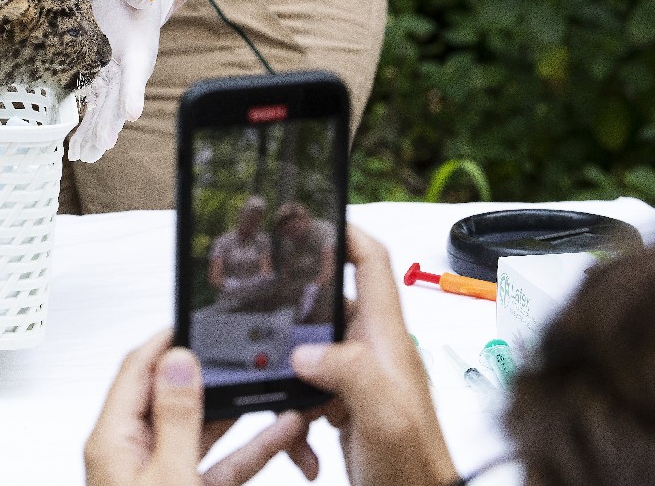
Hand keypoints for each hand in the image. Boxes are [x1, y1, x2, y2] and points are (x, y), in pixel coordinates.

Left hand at [67, 0, 175, 162]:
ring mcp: (115, 74)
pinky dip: (87, 123)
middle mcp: (129, 67)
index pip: (136, 72)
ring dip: (96, 131)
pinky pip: (94, 102)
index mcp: (139, 47)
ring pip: (106, 108)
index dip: (133, 93)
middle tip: (102, 145)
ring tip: (86, 155)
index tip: (132, 115)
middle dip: (111, 122)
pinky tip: (78, 144)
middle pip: (120, 99)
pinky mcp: (101, 74)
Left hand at [85, 330, 318, 485]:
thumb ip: (175, 418)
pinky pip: (222, 465)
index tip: (194, 317)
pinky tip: (281, 433)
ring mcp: (161, 477)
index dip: (166, 339)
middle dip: (212, 373)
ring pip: (204, 431)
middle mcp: (133, 454)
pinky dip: (250, 449)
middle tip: (243, 349)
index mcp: (114, 440)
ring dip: (240, 411)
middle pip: (173, 396)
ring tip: (271, 385)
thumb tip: (178, 361)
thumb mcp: (166, 477)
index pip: (137, 370)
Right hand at [289, 228, 456, 485]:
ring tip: (283, 405)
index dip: (343, 232)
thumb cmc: (415, 470)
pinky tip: (298, 444)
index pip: (370, 264)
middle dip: (292, 309)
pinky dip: (294, 416)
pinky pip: (307, 394)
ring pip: (309, 352)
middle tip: (259, 307)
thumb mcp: (385, 416)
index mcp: (386, 340)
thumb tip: (307, 353)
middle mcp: (373, 352)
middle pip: (327, 303)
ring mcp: (359, 380)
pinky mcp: (346, 407)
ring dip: (288, 377)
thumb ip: (351, 372)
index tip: (310, 216)